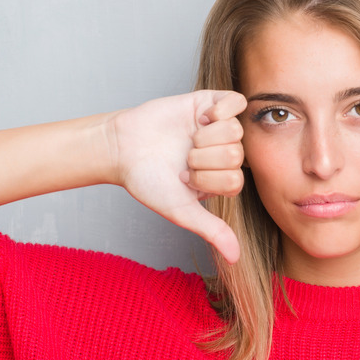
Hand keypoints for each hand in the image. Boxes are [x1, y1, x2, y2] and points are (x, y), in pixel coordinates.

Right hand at [108, 90, 245, 262]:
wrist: (122, 148)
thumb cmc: (149, 182)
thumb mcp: (181, 211)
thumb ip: (212, 230)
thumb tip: (236, 259)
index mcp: (224, 179)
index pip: (236, 180)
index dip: (207, 180)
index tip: (185, 179)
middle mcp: (226, 153)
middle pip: (237, 155)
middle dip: (203, 159)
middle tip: (185, 158)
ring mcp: (221, 127)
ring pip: (236, 130)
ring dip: (206, 137)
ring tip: (188, 139)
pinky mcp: (212, 102)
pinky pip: (237, 101)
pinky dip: (221, 110)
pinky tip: (203, 117)